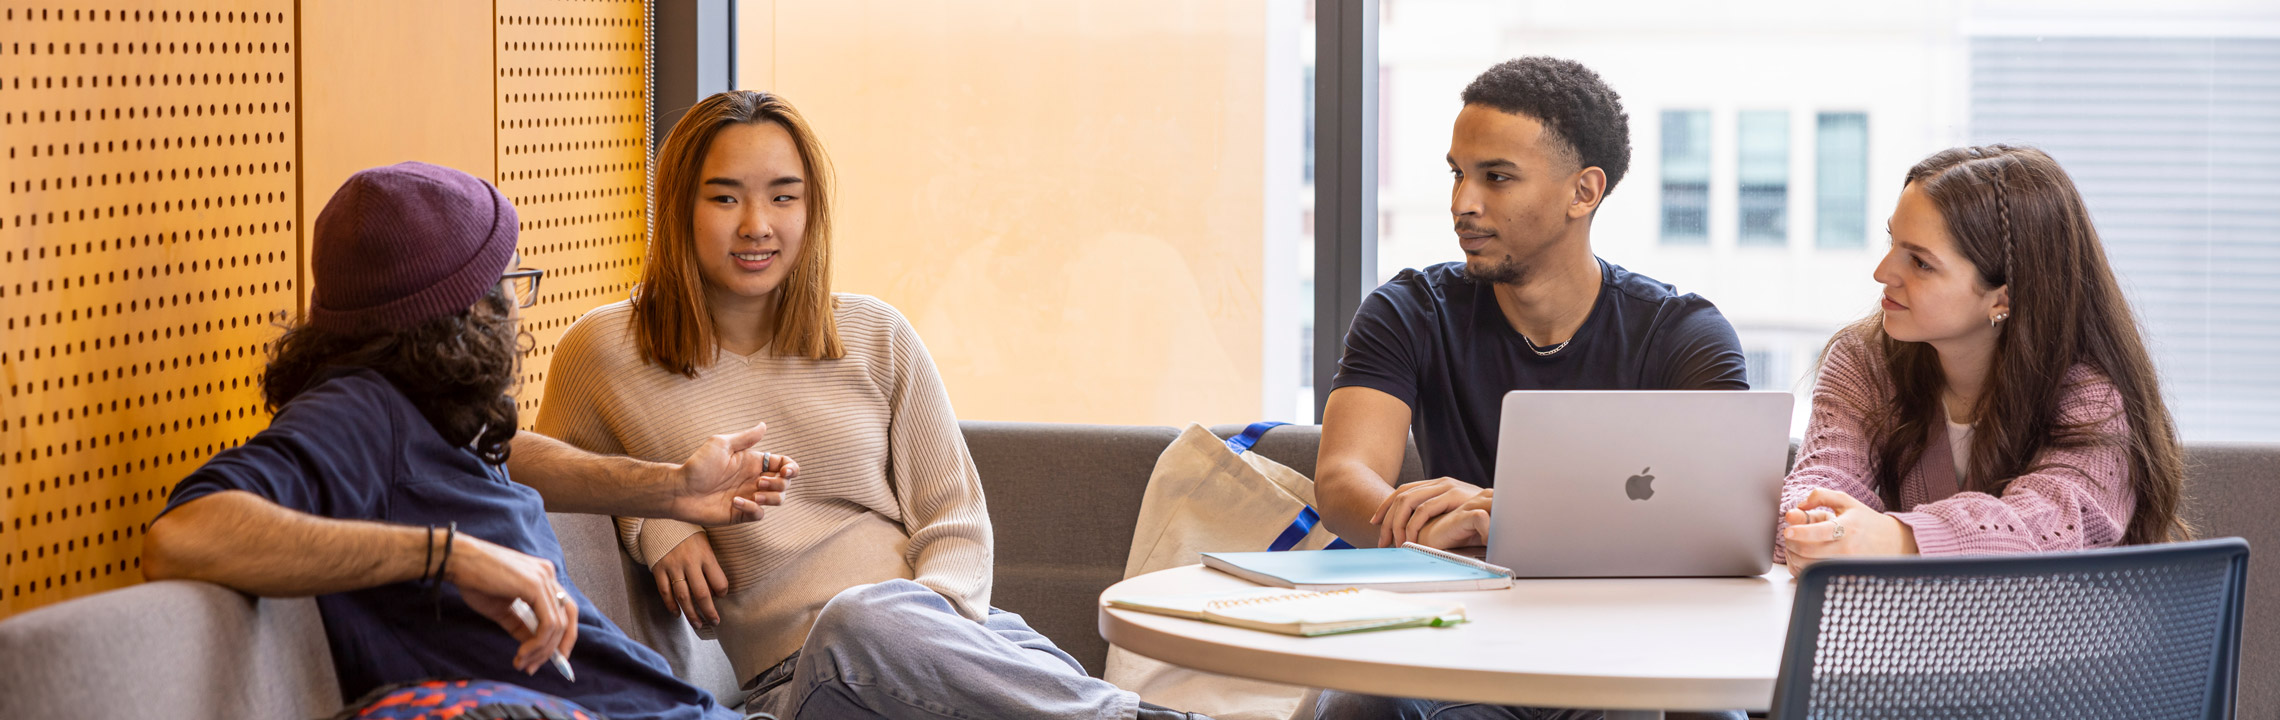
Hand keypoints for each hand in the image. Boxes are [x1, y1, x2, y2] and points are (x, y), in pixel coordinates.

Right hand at [444, 533, 580, 675]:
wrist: (456, 561)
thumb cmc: (475, 581)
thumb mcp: (502, 609)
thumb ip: (521, 625)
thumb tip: (534, 646)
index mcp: (543, 577)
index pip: (564, 610)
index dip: (561, 637)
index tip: (549, 659)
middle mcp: (549, 575)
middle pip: (569, 618)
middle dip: (556, 648)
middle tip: (535, 667)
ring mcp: (544, 578)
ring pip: (558, 625)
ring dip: (542, 651)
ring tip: (522, 663)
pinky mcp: (535, 585)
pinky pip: (548, 623)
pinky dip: (538, 643)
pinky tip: (522, 653)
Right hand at [653, 532, 728, 629]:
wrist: (662, 521)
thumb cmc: (688, 534)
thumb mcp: (705, 542)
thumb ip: (711, 563)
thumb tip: (718, 589)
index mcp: (706, 555)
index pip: (719, 581)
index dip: (723, 592)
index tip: (722, 597)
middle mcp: (690, 562)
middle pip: (702, 594)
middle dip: (709, 612)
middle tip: (714, 622)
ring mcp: (673, 566)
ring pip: (683, 596)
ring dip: (691, 614)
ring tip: (698, 624)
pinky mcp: (658, 569)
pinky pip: (665, 592)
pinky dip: (671, 605)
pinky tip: (677, 614)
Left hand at [670, 422, 796, 525]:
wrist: (680, 490)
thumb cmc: (698, 465)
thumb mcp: (721, 444)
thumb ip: (745, 438)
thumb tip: (764, 425)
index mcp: (753, 462)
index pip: (783, 464)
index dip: (791, 468)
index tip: (785, 471)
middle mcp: (754, 479)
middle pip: (785, 483)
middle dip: (780, 484)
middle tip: (760, 483)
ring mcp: (749, 496)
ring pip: (777, 500)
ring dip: (772, 497)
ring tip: (755, 494)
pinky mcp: (741, 513)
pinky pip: (759, 514)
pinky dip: (753, 509)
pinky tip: (736, 502)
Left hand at [1371, 477, 1486, 547]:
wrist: (1508, 514)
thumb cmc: (1482, 522)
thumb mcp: (1456, 517)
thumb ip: (1439, 518)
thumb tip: (1415, 531)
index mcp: (1439, 486)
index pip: (1404, 491)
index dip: (1386, 507)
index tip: (1375, 523)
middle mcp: (1441, 483)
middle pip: (1402, 495)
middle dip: (1387, 519)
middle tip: (1381, 540)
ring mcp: (1448, 487)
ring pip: (1408, 501)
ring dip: (1397, 524)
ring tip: (1394, 542)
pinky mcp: (1455, 495)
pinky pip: (1424, 508)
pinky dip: (1412, 524)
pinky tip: (1409, 539)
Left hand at [1782, 488, 1918, 571]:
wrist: (1892, 542)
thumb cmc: (1865, 520)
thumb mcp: (1846, 502)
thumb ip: (1821, 495)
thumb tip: (1799, 504)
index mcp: (1847, 527)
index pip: (1819, 532)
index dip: (1800, 532)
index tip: (1788, 530)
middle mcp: (1847, 548)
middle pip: (1808, 551)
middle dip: (1791, 543)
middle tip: (1789, 536)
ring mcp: (1845, 564)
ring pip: (1809, 566)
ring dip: (1794, 556)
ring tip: (1795, 545)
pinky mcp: (1844, 575)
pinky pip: (1815, 575)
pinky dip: (1803, 567)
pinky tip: (1803, 557)